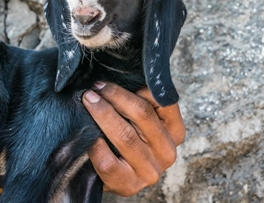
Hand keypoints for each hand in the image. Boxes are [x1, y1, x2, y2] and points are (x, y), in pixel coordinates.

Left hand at [82, 82, 184, 196]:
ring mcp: (150, 171)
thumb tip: (121, 77)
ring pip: (125, 136)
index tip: (114, 82)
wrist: (117, 173)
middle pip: (142, 114)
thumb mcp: (143, 119)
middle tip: (95, 88)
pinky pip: (108, 162)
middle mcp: (167, 152)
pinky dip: (95, 145)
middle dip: (115, 96)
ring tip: (88, 101)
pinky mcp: (129, 186)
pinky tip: (87, 134)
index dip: (137, 87)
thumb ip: (141, 100)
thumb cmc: (130, 136)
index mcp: (176, 131)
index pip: (162, 101)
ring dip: (103, 114)